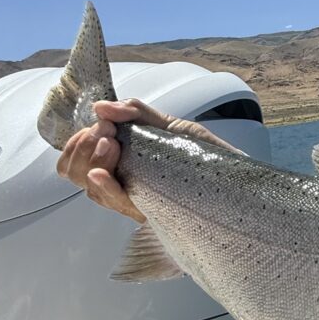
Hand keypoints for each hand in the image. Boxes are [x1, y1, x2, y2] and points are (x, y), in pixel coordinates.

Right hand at [56, 99, 237, 222]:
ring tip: (112, 147)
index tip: (102, 127)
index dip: (79, 143)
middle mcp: (125, 183)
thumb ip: (141, 114)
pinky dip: (104, 186)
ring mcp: (136, 199)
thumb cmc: (209, 157)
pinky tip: (105, 174)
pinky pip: (116, 204)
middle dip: (83, 151)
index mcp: (126, 162)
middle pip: (76, 173)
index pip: (79, 157)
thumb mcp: (175, 128)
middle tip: (108, 139)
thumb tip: (102, 106)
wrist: (242, 181)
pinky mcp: (151, 213)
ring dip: (92, 163)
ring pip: (92, 189)